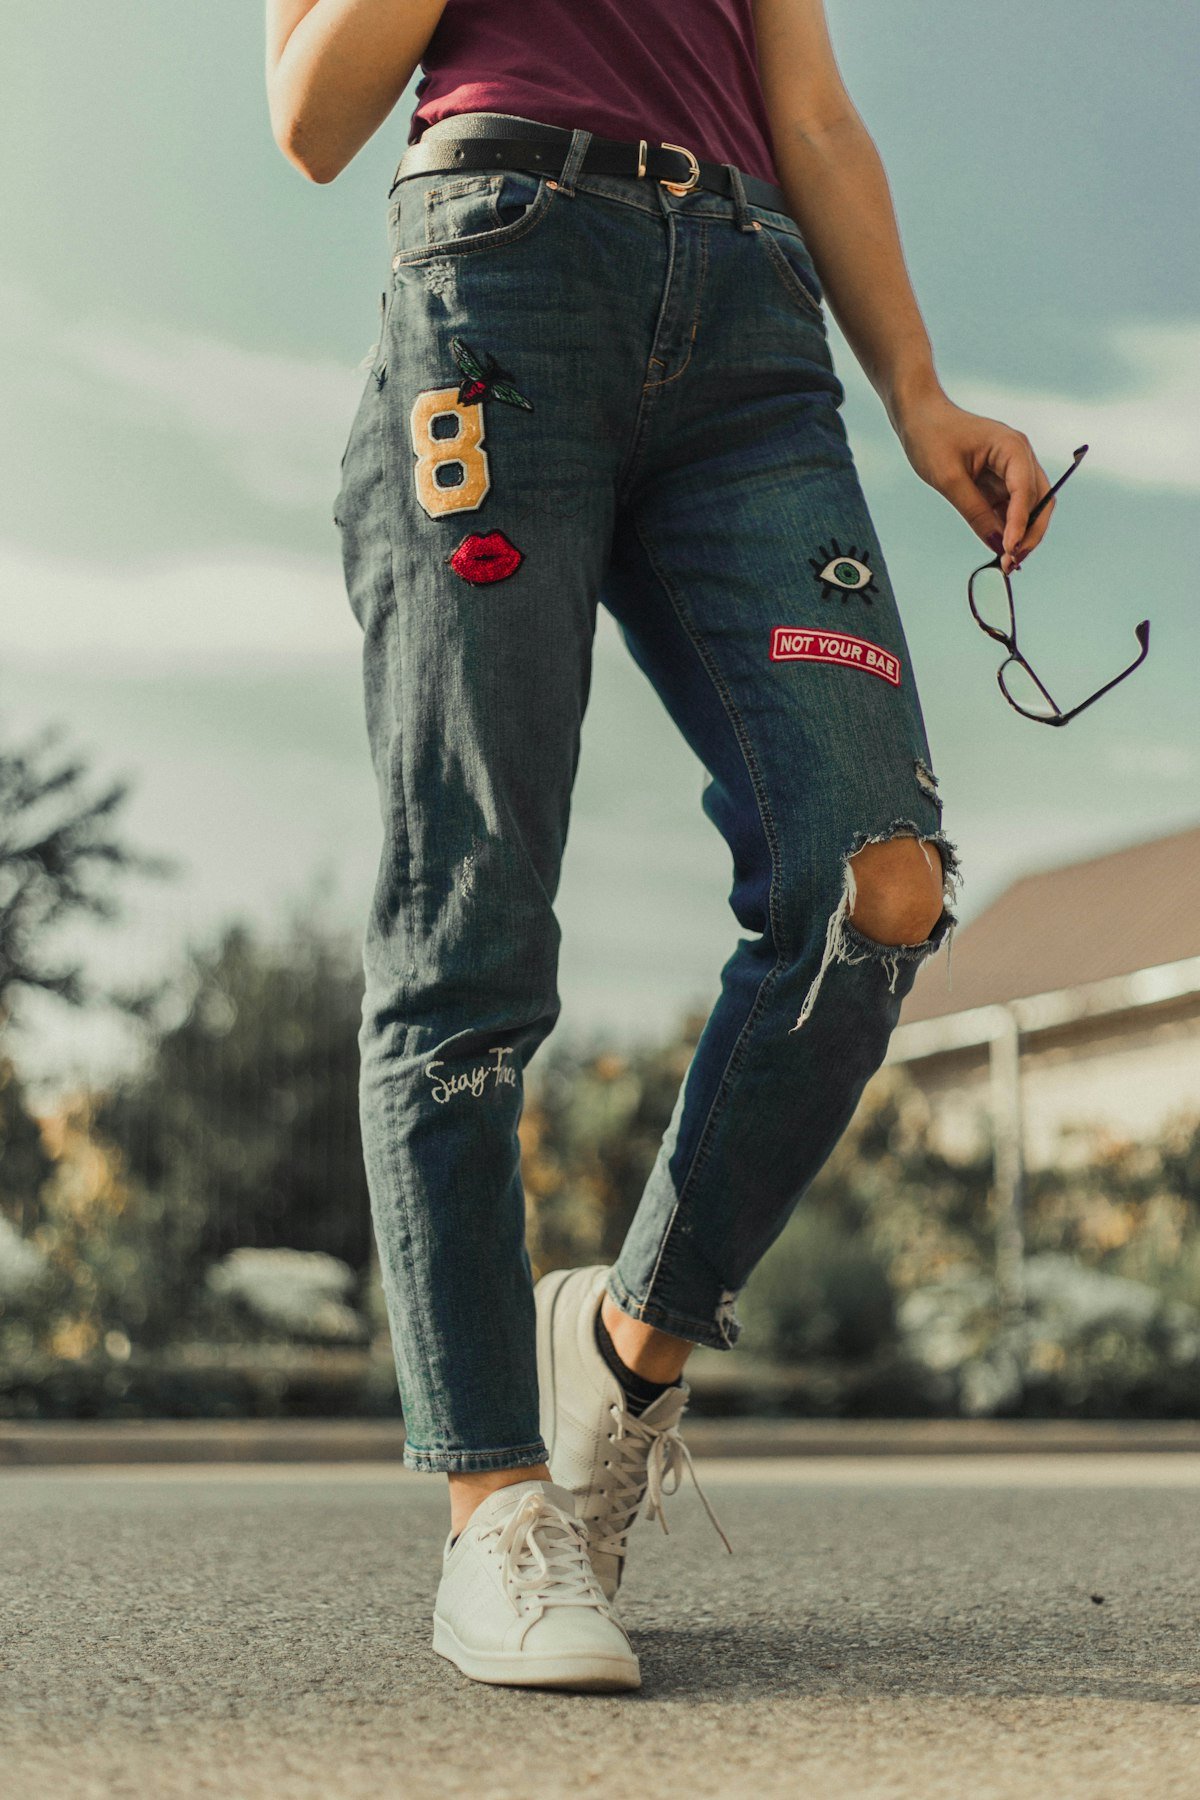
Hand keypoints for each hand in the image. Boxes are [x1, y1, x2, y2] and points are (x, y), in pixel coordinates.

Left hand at [892, 388, 1053, 575]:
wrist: (919, 416)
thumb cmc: (931, 437)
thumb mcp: (949, 480)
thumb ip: (975, 513)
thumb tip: (998, 546)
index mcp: (1012, 447)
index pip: (1025, 490)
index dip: (1020, 523)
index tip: (1008, 550)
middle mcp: (1020, 457)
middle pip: (1040, 501)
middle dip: (1029, 534)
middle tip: (1011, 563)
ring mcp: (1013, 468)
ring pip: (1030, 508)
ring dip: (1021, 535)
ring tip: (1005, 563)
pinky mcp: (1001, 479)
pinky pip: (1012, 508)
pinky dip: (1008, 528)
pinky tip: (999, 549)